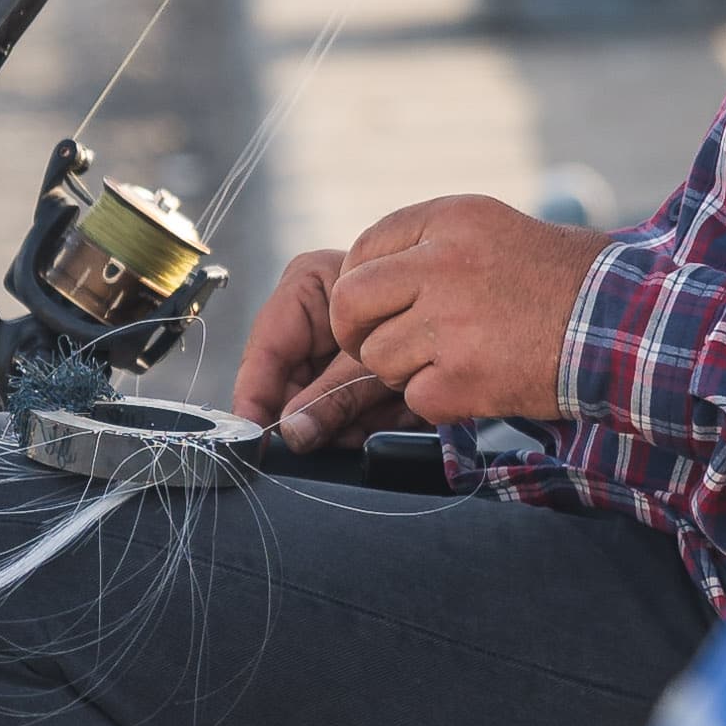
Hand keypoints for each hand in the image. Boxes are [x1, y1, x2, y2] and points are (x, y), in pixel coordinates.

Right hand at [230, 248, 416, 452]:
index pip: (266, 350)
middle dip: (315, 419)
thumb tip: (292, 433)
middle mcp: (311, 318)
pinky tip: (393, 414)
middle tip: (341, 438)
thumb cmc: (430, 311)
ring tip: (384, 414)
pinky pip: (343, 416)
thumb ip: (335, 396)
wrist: (473, 316)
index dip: (254, 398)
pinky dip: (367, 425)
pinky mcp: (350, 379)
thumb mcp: (379, 359)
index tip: (252, 438)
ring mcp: (329, 351)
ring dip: (348, 426)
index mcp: (308, 287)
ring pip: (316, 408)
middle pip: (289, 386)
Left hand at [328, 195, 605, 426]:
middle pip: (351, 303)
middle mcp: (442, 264)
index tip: (376, 307)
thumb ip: (431, 243)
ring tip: (450, 361)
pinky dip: (438, 400)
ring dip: (404, 369)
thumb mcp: (494, 229)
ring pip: (377, 357)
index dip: (361, 285)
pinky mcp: (463, 377)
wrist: (622, 325)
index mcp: (449, 220)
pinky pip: (413, 397)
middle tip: (380, 345)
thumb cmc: (562, 280)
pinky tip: (476, 384)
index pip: (364, 250)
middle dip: (356, 332)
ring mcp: (450, 323)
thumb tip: (366, 272)